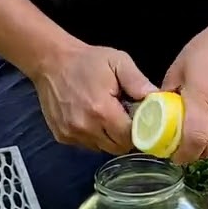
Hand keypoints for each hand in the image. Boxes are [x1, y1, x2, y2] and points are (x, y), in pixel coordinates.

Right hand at [30, 42, 157, 153]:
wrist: (51, 61)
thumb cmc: (87, 60)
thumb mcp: (118, 61)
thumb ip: (138, 81)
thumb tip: (157, 99)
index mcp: (102, 110)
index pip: (130, 136)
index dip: (139, 130)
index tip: (140, 119)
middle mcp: (86, 127)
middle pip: (117, 147)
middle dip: (125, 136)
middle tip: (124, 117)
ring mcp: (72, 134)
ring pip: (102, 148)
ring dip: (108, 137)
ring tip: (106, 116)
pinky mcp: (62, 137)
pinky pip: (86, 145)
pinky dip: (93, 136)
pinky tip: (91, 118)